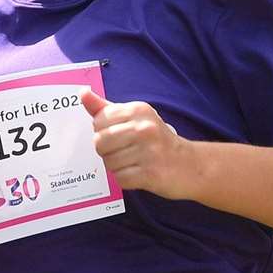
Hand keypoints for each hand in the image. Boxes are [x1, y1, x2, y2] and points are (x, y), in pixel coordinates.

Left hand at [81, 91, 198, 200]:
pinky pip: (120, 178)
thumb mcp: (135, 118)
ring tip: (134, 162)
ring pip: (108, 163)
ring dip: (117, 166)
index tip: (120, 135)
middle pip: (99, 142)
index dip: (103, 132)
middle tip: (126, 151)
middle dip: (107, 151)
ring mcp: (148, 151)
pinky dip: (126, 179)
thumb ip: (106, 108)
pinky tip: (139, 173)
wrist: (189, 165)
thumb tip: (83, 93)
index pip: (98, 121)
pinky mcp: (150, 173)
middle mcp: (144, 128)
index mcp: (138, 110)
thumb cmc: (156, 140)